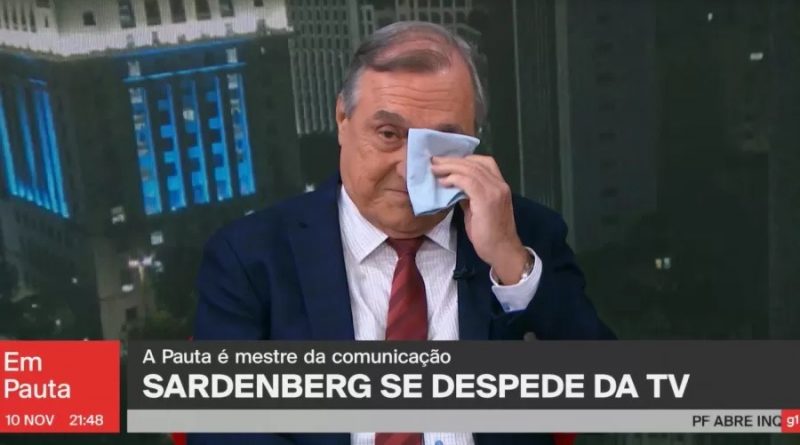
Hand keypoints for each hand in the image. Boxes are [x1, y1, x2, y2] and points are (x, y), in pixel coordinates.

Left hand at [431, 155, 529, 283]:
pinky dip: (454, 178)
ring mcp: (494, 191)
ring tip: (434, 168)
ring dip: (449, 167)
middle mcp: (500, 184)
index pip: (484, 162)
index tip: (447, 162)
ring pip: (470, 169)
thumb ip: (468, 196)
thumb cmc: (489, 235)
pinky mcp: (486, 199)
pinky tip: (443, 182)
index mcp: (500, 185)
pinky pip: (468, 181)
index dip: (464, 159)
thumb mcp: (477, 210)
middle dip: (452, 160)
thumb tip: (454, 187)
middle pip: (474, 162)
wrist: (501, 251)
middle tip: (434, 160)